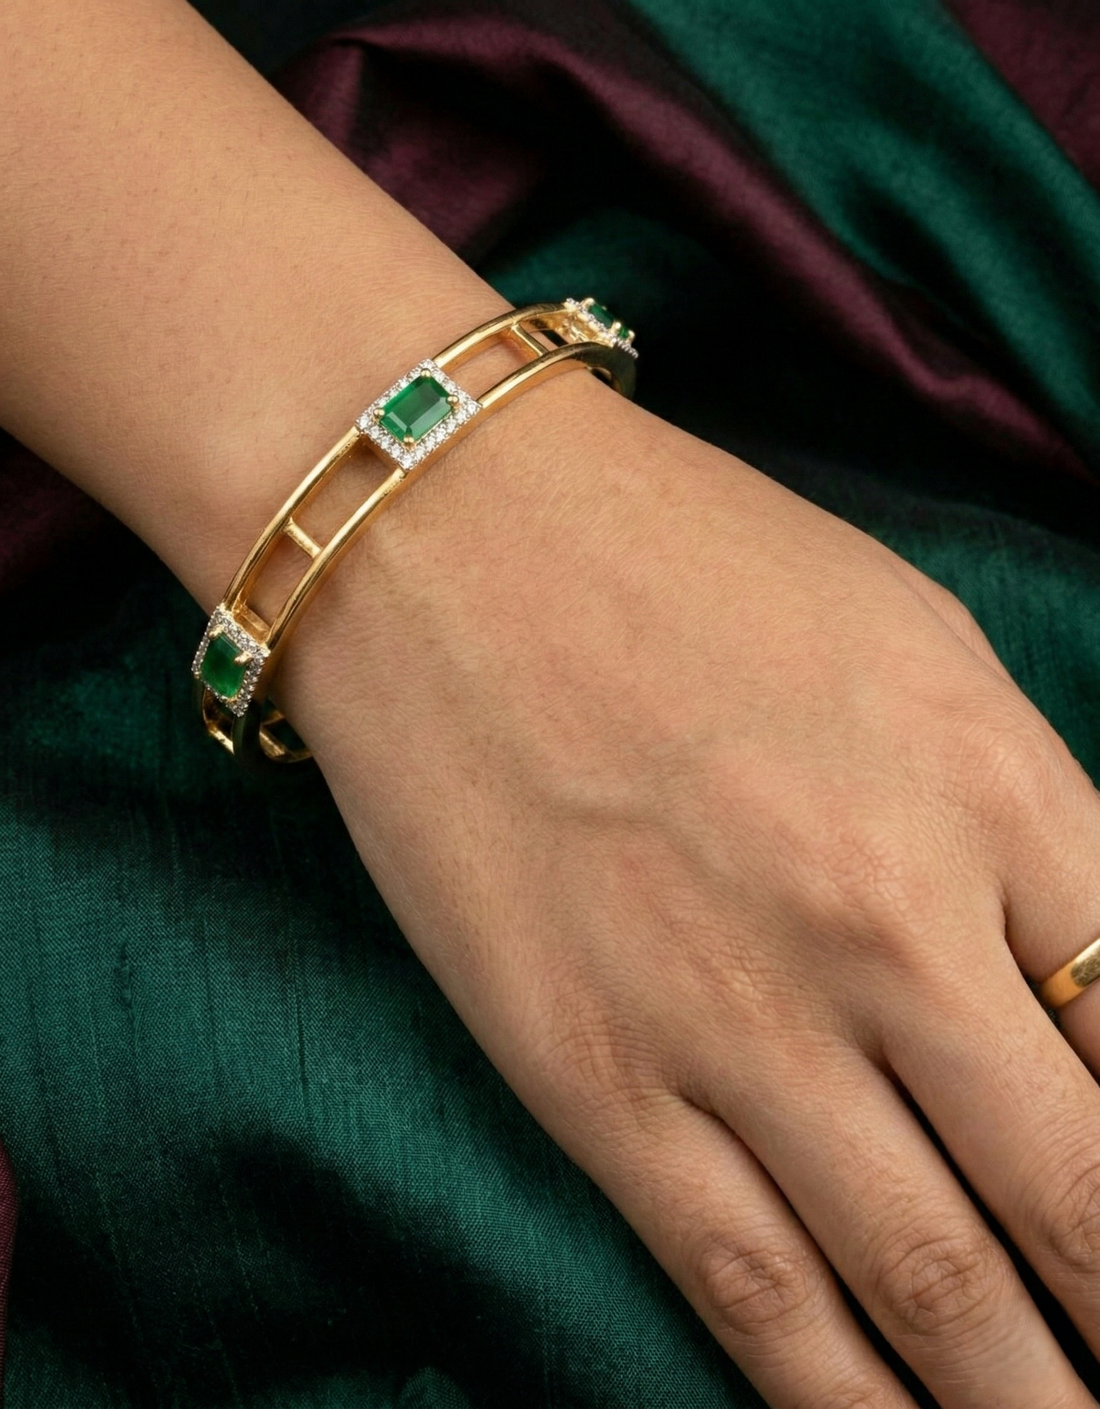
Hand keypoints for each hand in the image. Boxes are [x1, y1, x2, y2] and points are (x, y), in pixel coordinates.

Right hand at [292, 368, 1099, 1408]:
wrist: (443, 535)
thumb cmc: (684, 563)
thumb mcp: (914, 652)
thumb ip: (1025, 823)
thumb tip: (1089, 995)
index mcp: (991, 789)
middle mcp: (885, 924)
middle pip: (1080, 1200)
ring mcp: (732, 1015)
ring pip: (928, 1285)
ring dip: (1017, 1396)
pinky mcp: (590, 1074)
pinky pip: (748, 1285)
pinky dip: (839, 1397)